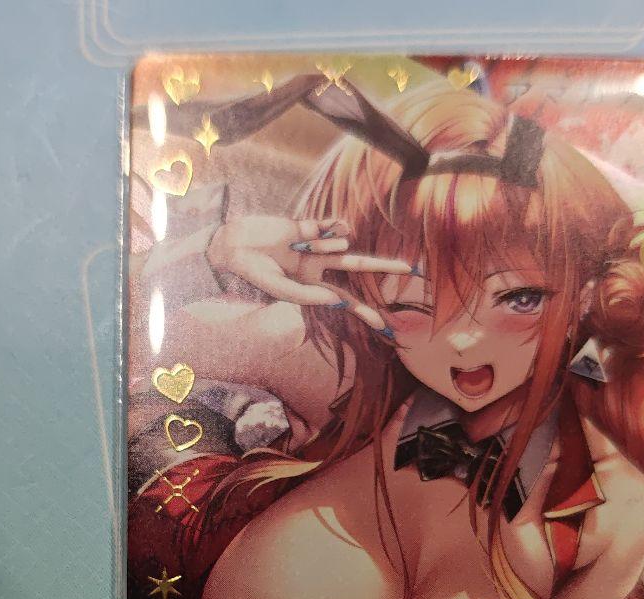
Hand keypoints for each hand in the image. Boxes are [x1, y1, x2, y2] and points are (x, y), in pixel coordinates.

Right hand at [206, 215, 413, 329]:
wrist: (232, 245)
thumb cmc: (252, 273)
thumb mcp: (281, 289)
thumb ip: (310, 296)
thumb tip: (341, 300)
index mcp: (313, 288)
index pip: (346, 301)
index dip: (366, 311)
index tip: (387, 325)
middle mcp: (318, 268)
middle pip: (358, 268)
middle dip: (383, 267)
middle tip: (412, 269)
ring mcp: (315, 247)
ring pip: (340, 245)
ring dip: (326, 247)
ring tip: (298, 249)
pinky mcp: (308, 227)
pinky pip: (329, 227)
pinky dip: (331, 229)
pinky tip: (320, 230)